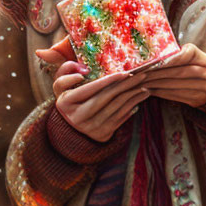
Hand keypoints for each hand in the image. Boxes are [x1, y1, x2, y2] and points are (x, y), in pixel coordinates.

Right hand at [35, 37, 149, 141]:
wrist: (70, 128)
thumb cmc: (68, 99)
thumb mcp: (60, 84)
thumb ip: (66, 70)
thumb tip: (84, 71)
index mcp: (66, 103)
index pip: (90, 89)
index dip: (108, 80)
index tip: (125, 72)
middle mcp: (78, 117)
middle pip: (106, 98)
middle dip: (125, 86)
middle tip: (142, 75)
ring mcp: (91, 128)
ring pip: (116, 108)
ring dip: (133, 96)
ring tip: (144, 86)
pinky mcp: (103, 134)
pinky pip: (121, 118)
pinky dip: (132, 106)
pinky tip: (139, 97)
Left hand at [142, 43, 205, 106]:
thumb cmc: (197, 69)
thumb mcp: (195, 59)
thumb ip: (181, 55)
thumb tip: (155, 54)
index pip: (189, 54)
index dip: (173, 57)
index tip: (156, 60)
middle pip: (181, 72)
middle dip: (159, 72)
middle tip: (143, 72)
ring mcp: (204, 89)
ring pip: (176, 85)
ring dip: (157, 83)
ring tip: (143, 81)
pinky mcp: (197, 100)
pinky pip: (176, 96)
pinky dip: (161, 92)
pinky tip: (149, 90)